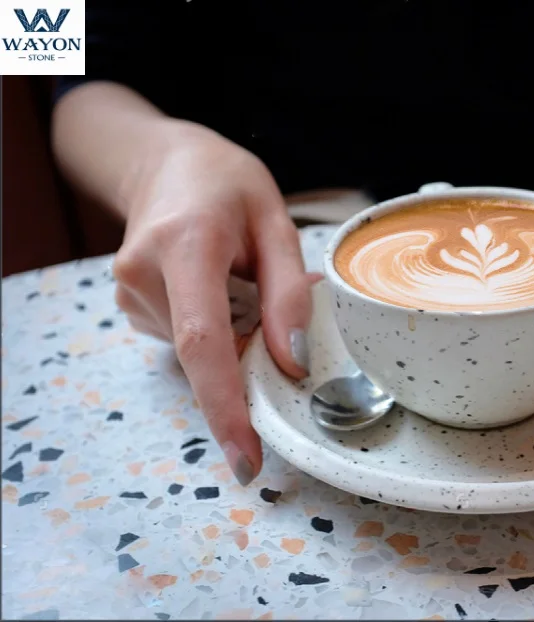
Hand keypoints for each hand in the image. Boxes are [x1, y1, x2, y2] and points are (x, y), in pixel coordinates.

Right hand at [113, 123, 313, 483]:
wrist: (165, 163)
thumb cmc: (226, 186)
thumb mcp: (275, 222)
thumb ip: (288, 292)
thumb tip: (294, 364)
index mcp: (185, 245)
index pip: (203, 341)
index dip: (225, 407)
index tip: (245, 457)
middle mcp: (144, 274)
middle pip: (206, 353)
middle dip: (248, 356)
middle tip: (268, 303)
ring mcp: (129, 293)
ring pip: (199, 351)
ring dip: (234, 335)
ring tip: (238, 277)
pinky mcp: (130, 306)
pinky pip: (187, 340)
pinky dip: (215, 329)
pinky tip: (216, 287)